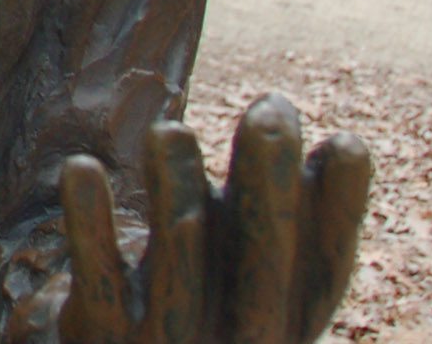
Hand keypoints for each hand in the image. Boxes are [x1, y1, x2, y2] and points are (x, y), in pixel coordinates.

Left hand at [32, 94, 371, 343]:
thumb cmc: (200, 310)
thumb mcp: (252, 273)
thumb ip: (284, 218)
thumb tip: (347, 146)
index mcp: (284, 323)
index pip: (325, 268)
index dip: (340, 209)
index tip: (349, 142)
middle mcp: (238, 339)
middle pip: (259, 262)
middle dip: (267, 184)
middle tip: (272, 110)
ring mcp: (169, 341)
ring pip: (179, 262)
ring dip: (175, 191)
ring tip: (168, 129)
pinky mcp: (101, 338)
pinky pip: (97, 277)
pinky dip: (90, 223)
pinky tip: (83, 167)